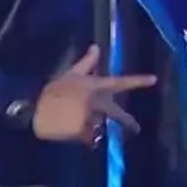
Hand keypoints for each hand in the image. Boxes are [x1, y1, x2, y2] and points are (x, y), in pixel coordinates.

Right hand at [32, 46, 155, 144]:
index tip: (154, 80)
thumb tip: (97, 47)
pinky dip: (85, 138)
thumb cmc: (52, 93)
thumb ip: (86, 64)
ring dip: (93, 126)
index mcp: (93, 85)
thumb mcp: (69, 75)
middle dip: (127, 121)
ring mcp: (90, 116)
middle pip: (116, 113)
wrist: (33, 111)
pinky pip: (91, 138)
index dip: (136, 81)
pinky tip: (72, 132)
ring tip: (74, 123)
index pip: (119, 82)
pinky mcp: (83, 131)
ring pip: (100, 125)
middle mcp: (95, 100)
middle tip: (136, 129)